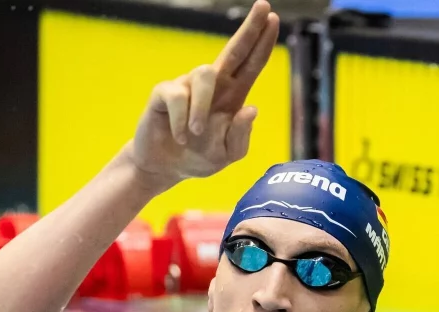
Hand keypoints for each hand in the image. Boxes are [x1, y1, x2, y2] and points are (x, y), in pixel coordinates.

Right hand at [128, 0, 279, 190]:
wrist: (164, 168)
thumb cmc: (199, 157)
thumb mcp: (227, 155)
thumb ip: (241, 137)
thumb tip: (251, 109)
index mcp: (233, 96)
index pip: (252, 64)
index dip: (263, 42)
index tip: (274, 18)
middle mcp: (213, 86)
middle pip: (234, 50)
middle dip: (250, 28)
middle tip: (265, 5)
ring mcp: (188, 86)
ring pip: (205, 75)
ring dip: (202, 109)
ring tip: (195, 134)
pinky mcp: (165, 93)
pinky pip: (178, 97)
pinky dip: (182, 122)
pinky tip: (180, 137)